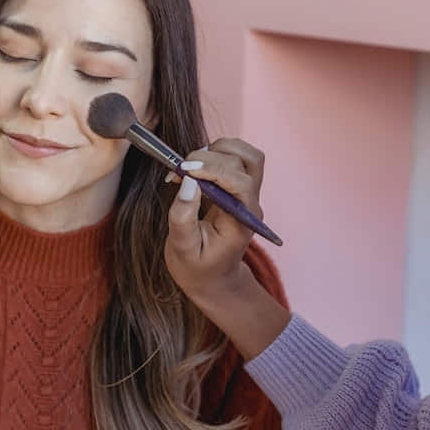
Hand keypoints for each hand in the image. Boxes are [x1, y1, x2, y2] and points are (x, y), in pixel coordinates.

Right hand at [165, 138, 290, 359]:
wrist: (213, 278)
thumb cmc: (197, 268)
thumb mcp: (182, 249)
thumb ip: (183, 217)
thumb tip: (188, 182)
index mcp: (241, 222)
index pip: (239, 182)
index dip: (212, 169)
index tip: (182, 169)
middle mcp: (250, 205)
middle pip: (244, 162)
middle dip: (209, 158)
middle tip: (179, 172)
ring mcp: (249, 195)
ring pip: (247, 154)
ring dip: (217, 150)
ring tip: (190, 167)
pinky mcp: (240, 188)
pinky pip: (238, 158)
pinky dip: (216, 153)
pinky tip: (196, 168)